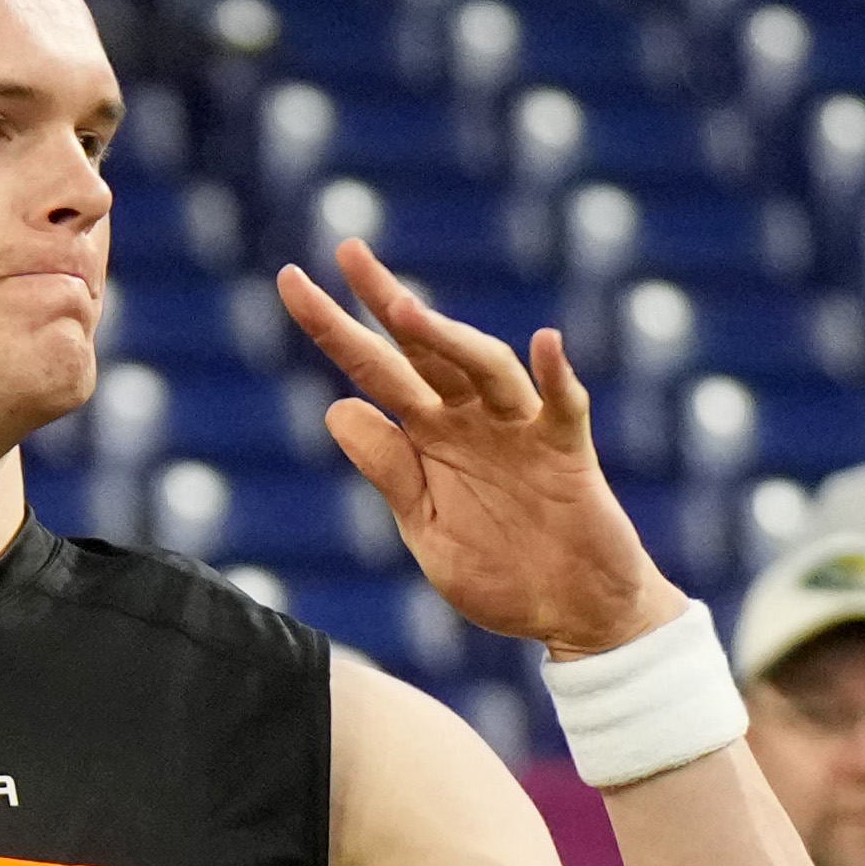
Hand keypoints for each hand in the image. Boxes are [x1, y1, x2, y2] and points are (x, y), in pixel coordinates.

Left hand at [276, 240, 667, 657]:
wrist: (573, 614)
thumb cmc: (501, 572)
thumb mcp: (425, 528)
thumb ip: (389, 471)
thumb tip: (338, 408)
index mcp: (430, 435)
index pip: (374, 369)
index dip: (334, 327)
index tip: (291, 281)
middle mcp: (472, 418)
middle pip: (425, 347)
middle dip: (386, 300)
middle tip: (347, 251)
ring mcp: (521, 430)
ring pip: (484, 368)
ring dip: (448, 337)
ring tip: (403, 310)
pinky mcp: (568, 453)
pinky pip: (564, 406)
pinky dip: (557, 376)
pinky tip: (546, 344)